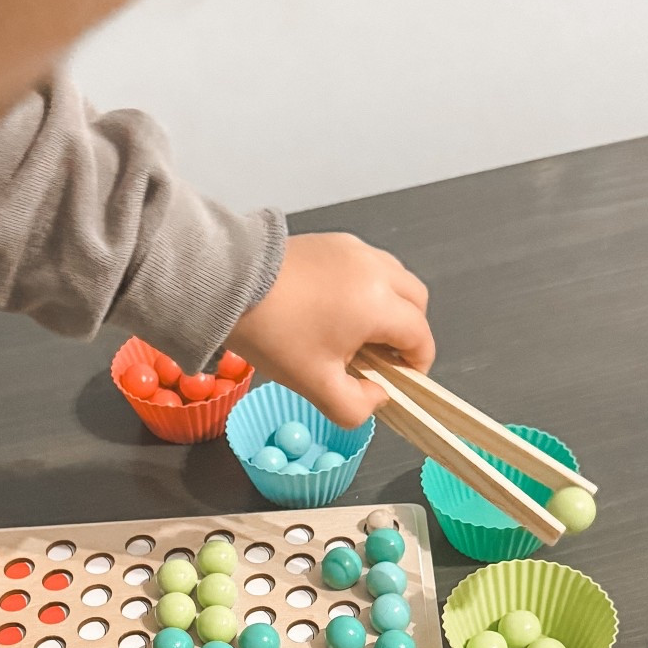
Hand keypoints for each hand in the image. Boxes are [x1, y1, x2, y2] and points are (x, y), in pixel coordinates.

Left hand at [226, 230, 433, 427]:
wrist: (228, 285)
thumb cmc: (274, 335)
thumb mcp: (315, 386)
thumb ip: (356, 406)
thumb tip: (378, 396)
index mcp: (379, 305)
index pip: (420, 336)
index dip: (417, 364)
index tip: (399, 381)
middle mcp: (376, 270)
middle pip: (417, 302)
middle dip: (409, 332)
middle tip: (382, 358)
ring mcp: (356, 250)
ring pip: (395, 278)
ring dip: (390, 307)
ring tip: (358, 333)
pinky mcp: (334, 241)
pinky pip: (368, 264)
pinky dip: (368, 287)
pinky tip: (337, 308)